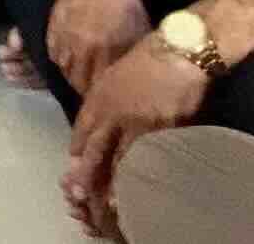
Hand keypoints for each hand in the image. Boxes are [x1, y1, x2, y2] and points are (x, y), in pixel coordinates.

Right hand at [47, 0, 151, 94]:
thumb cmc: (131, 9)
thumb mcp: (136, 40)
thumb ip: (124, 65)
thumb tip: (123, 87)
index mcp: (103, 51)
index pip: (94, 87)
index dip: (96, 97)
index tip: (100, 102)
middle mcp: (80, 46)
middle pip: (74, 79)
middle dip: (80, 87)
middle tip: (87, 91)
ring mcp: (64, 34)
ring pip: (60, 66)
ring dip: (66, 73)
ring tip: (75, 74)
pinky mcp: (54, 22)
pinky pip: (50, 49)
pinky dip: (57, 56)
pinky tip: (66, 57)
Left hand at [63, 36, 210, 234]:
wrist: (181, 51)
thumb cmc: (147, 55)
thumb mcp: (115, 73)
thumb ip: (103, 96)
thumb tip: (98, 117)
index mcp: (101, 97)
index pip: (83, 129)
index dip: (77, 148)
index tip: (71, 163)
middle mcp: (116, 114)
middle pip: (97, 150)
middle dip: (87, 173)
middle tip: (78, 194)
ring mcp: (141, 125)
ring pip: (123, 159)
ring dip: (115, 181)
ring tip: (109, 203)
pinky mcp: (167, 132)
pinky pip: (152, 157)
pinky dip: (146, 171)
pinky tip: (143, 183)